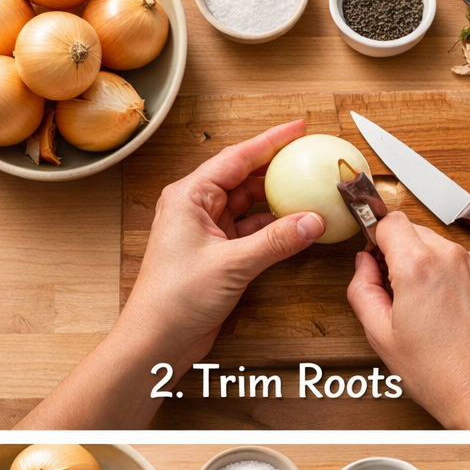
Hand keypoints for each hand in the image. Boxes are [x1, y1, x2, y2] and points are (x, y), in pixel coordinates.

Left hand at [121, 119, 324, 355]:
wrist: (156, 340)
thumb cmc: (174, 299)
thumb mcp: (231, 264)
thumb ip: (275, 241)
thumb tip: (312, 221)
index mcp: (189, 197)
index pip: (236, 158)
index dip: (270, 141)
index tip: (299, 128)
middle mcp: (196, 209)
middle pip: (245, 179)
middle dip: (279, 170)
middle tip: (313, 159)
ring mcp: (207, 232)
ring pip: (250, 207)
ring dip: (280, 203)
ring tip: (313, 191)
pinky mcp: (217, 255)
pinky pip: (252, 232)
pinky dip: (275, 229)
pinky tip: (299, 226)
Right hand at [346, 212, 469, 428]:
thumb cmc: (438, 371)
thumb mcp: (379, 334)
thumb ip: (362, 289)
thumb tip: (363, 265)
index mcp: (417, 266)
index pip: (389, 221)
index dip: (374, 237)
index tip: (372, 256)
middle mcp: (451, 257)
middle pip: (413, 230)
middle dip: (397, 252)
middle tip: (393, 290)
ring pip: (438, 246)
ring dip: (424, 264)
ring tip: (423, 307)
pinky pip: (461, 262)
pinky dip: (448, 276)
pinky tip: (446, 310)